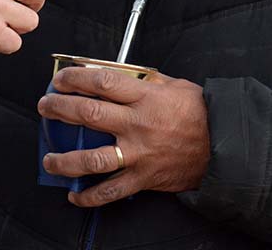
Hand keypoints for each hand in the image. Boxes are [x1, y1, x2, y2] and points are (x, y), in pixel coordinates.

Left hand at [37, 66, 209, 207]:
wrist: (226, 147)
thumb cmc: (201, 114)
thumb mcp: (176, 86)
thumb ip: (147, 81)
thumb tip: (121, 76)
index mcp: (146, 98)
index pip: (101, 83)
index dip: (75, 78)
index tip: (60, 79)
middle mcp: (138, 125)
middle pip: (89, 114)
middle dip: (59, 109)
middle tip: (44, 107)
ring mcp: (139, 154)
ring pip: (91, 158)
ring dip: (64, 159)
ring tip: (49, 157)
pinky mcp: (143, 178)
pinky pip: (110, 191)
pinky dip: (88, 196)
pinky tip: (73, 193)